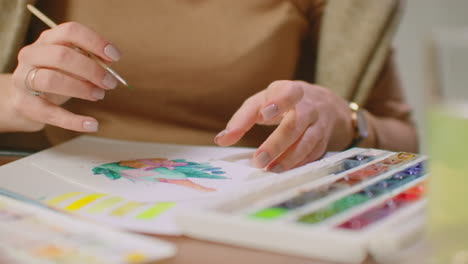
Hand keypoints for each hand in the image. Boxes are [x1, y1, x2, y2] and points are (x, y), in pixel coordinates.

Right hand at [9, 22, 120, 131]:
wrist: (24, 98)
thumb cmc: (55, 75)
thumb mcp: (70, 63)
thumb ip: (89, 60)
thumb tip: (110, 63)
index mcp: (48, 40)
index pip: (71, 31)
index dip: (95, 42)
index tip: (115, 56)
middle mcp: (32, 55)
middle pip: (62, 56)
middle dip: (92, 70)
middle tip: (110, 83)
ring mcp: (24, 79)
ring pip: (52, 80)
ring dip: (82, 89)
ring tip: (99, 95)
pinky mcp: (25, 104)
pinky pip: (51, 113)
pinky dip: (74, 121)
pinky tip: (93, 124)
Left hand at [214, 80, 353, 171]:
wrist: (326, 105)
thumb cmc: (284, 102)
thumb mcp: (263, 101)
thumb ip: (243, 118)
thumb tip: (221, 139)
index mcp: (292, 91)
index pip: (288, 93)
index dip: (278, 102)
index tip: (264, 114)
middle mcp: (309, 107)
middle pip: (295, 124)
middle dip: (277, 143)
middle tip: (259, 159)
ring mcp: (319, 125)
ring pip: (307, 142)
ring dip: (288, 158)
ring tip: (270, 170)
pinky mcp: (324, 142)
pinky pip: (313, 155)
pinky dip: (298, 164)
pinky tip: (284, 172)